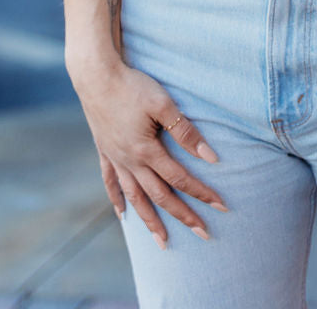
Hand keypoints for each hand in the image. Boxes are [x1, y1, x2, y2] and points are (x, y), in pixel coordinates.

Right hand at [72, 58, 227, 247]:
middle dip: (183, 216)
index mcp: (146, 151)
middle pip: (160, 196)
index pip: (180, 179)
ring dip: (150, 221)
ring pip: (135, 197)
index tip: (221, 206)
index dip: (202, 193)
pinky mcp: (104, 150)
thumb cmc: (132, 85)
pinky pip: (110, 182)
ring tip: (162, 241)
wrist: (95, 75)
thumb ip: (186, 132)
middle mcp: (130, 161)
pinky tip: (122, 214)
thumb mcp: (163, 104)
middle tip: (203, 234)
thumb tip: (211, 157)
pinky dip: (117, 200)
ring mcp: (115, 158)